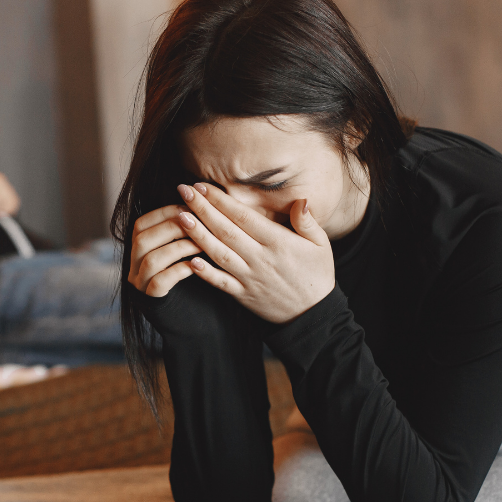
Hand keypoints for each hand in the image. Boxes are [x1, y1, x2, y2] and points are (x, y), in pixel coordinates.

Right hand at [127, 204, 203, 296]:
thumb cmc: (191, 277)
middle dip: (172, 228)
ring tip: (202, 244)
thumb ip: (182, 229)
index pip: (141, 223)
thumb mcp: (182, 249)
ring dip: (179, 247)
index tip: (191, 208)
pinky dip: (179, 270)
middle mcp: (133, 266)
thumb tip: (195, 198)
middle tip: (199, 223)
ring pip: (151, 260)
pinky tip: (197, 265)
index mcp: (136, 249)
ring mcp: (139, 285)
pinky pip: (159, 282)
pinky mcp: (152, 302)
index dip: (166, 212)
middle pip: (142, 239)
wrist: (193, 318)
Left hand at [173, 183, 334, 323]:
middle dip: (202, 209)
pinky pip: (221, 283)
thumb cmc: (317, 274)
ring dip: (198, 235)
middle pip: (226, 230)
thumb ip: (307, 222)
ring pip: (219, 253)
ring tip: (179, 217)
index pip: (243, 216)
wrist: (314, 315)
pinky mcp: (244, 295)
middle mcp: (260, 258)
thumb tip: (301, 199)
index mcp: (278, 242)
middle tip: (183, 191)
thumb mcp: (321, 245)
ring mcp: (250, 277)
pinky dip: (205, 273)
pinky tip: (190, 260)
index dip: (221, 200)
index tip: (203, 185)